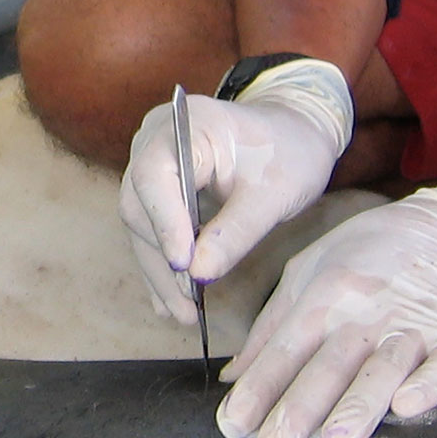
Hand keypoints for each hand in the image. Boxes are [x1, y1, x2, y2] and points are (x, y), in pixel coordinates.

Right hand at [120, 61, 352, 321]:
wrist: (294, 133)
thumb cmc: (289, 153)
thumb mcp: (275, 194)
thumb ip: (237, 231)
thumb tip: (199, 274)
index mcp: (188, 124)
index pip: (156, 175)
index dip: (164, 223)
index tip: (183, 265)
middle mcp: (157, 140)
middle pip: (141, 205)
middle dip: (162, 259)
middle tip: (187, 306)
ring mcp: (153, 162)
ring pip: (143, 223)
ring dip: (161, 270)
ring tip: (182, 313)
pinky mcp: (159, 186)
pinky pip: (153, 226)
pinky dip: (164, 262)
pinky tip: (170, 300)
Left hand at [217, 184, 436, 437]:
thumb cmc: (370, 252)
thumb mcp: (308, 269)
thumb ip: (271, 327)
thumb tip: (233, 378)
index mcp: (325, 294)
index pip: (286, 349)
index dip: (259, 387)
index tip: (232, 424)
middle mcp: (368, 312)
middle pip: (330, 366)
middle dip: (299, 410)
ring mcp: (417, 326)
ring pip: (384, 370)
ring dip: (359, 406)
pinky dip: (430, 385)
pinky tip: (408, 405)